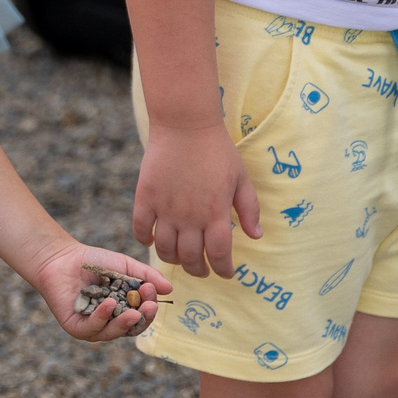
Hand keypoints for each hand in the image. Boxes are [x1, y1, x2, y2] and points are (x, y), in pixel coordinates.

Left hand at [26, 245, 172, 343]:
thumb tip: (169, 289)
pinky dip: (102, 317)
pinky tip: (108, 304)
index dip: (150, 308)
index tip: (152, 291)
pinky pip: (92, 328)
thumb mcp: (126, 266)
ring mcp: (94, 327)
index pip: (142, 316)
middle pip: (131, 328)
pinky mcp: (76, 327)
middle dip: (142, 318)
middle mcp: (110, 322)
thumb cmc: (95, 262)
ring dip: (124, 322)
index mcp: (124, 310)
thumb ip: (146, 275)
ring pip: (113, 332)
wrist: (63, 257)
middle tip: (149, 307)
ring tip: (132, 310)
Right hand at [130, 123, 260, 278]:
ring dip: (172, 260)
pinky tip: (152, 240)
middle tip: (201, 270)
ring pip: (165, 249)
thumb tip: (256, 236)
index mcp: (216, 213)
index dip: (223, 270)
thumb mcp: (241, 178)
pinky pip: (141, 229)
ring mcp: (165, 209)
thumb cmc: (217, 150)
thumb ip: (249, 209)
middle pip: (190, 258)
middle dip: (198, 270)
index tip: (225, 273)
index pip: (219, 255)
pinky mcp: (145, 198)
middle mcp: (190, 217)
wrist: (185, 124)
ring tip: (179, 257)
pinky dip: (145, 240)